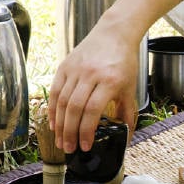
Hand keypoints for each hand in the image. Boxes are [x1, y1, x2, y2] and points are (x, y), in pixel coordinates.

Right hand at [48, 0, 181, 152]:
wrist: (114, 33)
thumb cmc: (124, 62)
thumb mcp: (130, 88)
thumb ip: (127, 113)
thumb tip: (127, 138)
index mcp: (109, 81)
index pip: (93, 110)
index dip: (86, 131)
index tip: (85, 146)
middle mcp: (90, 74)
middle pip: (74, 108)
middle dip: (70, 132)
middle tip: (69, 149)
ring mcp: (75, 69)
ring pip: (62, 101)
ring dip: (60, 124)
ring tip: (61, 141)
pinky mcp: (64, 65)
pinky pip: (55, 90)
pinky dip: (53, 109)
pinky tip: (54, 123)